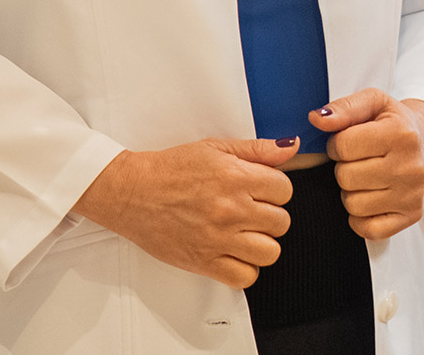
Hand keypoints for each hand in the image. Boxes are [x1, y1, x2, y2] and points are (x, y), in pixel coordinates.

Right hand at [73, 136, 297, 287]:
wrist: (133, 191)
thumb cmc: (171, 168)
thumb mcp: (214, 147)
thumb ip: (256, 149)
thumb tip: (290, 146)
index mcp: (235, 176)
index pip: (284, 190)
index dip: (275, 189)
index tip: (261, 189)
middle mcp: (230, 209)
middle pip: (281, 222)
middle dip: (270, 214)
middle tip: (251, 209)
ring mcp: (218, 238)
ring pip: (270, 252)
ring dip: (261, 242)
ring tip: (244, 232)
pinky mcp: (205, 262)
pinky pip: (245, 277)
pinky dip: (244, 267)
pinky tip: (233, 252)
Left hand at [309, 89, 423, 239]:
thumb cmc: (392, 121)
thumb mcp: (372, 101)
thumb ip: (343, 108)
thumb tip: (316, 119)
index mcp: (400, 134)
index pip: (344, 146)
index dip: (335, 143)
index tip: (345, 141)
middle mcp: (410, 167)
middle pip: (346, 177)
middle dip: (342, 167)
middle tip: (356, 159)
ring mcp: (412, 195)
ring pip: (353, 204)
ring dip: (350, 191)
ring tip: (363, 176)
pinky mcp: (411, 216)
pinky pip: (368, 229)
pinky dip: (360, 216)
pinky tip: (368, 196)